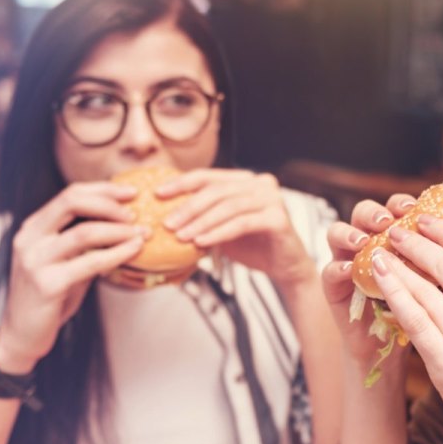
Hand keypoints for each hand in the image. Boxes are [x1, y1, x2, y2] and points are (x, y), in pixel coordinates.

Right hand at [0, 181, 144, 373]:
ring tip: (142, 233)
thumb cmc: (50, 296)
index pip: (70, 194)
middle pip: (71, 202)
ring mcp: (35, 260)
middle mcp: (30, 238)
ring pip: (84, 232)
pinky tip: (134, 251)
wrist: (23, 334)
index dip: (103, 189)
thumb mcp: (67, 261)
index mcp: (34, 227)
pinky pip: (90, 263)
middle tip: (137, 213)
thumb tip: (126, 223)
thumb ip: (86, 243)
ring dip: (119, 230)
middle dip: (110, 203)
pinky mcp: (47, 284)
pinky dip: (117, 254)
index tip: (132, 192)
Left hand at [157, 169, 312, 288]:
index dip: (182, 183)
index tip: (158, 194)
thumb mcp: (222, 226)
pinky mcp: (278, 218)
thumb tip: (166, 212)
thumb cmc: (251, 245)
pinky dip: (218, 233)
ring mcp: (272, 199)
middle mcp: (261, 184)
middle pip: (217, 191)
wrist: (284, 266)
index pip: (209, 176)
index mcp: (246, 180)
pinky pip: (241, 223)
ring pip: (228, 207)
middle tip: (168, 223)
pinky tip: (202, 242)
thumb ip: (204, 215)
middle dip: (189, 207)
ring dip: (201, 222)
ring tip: (181, 237)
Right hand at [320, 194, 414, 370]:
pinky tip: (349, 270)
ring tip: (362, 240)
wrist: (394, 348)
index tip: (416, 207)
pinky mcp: (334, 287)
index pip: (395, 207)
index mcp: (396, 235)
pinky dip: (338, 268)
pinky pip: (330, 271)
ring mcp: (348, 261)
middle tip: (387, 221)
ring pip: (337, 233)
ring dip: (349, 232)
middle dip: (374, 212)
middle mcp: (369, 242)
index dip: (402, 203)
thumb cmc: (424, 313)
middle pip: (364, 212)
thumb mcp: (439, 284)